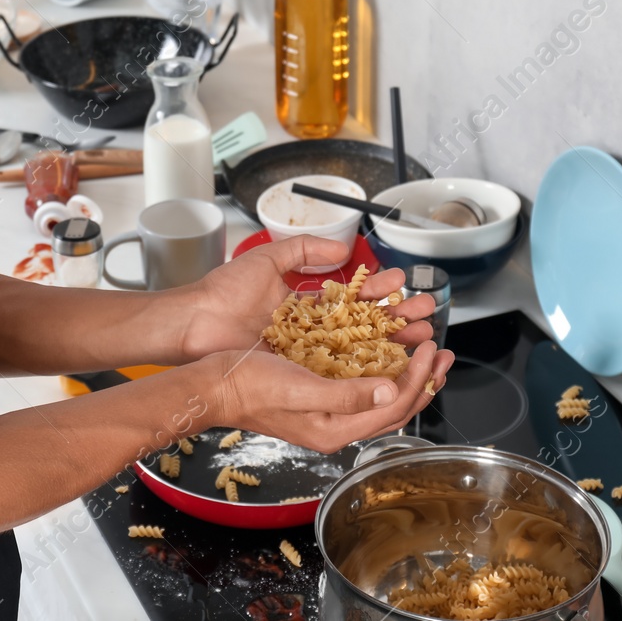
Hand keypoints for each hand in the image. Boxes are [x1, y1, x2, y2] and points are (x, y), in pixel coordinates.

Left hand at [175, 234, 445, 360]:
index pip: (353, 298)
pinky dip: (368, 366)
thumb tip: (342, 248)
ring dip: (393, 341)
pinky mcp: (299, 373)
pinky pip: (339, 371)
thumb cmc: (224, 293)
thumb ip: (303, 249)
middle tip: (426, 312)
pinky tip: (394, 361)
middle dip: (397, 317)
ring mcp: (307, 354)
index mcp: (306, 306)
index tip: (403, 283)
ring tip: (422, 334)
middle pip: (365, 326)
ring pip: (361, 349)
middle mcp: (311, 332)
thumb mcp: (267, 260)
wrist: (196, 323)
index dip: (379, 291)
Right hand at [204, 342, 448, 452]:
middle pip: (393, 407)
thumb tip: (391, 393)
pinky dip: (380, 366)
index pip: (392, 409)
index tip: (429, 350)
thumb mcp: (299, 389)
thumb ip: (346, 395)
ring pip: (380, 395)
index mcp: (334, 429)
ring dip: (406, 372)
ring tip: (424, 349)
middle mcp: (335, 424)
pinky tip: (385, 348)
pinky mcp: (317, 394)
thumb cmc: (249, 386)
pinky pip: (360, 384)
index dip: (417, 380)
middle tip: (443, 353)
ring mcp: (327, 410)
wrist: (214, 384)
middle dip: (423, 380)